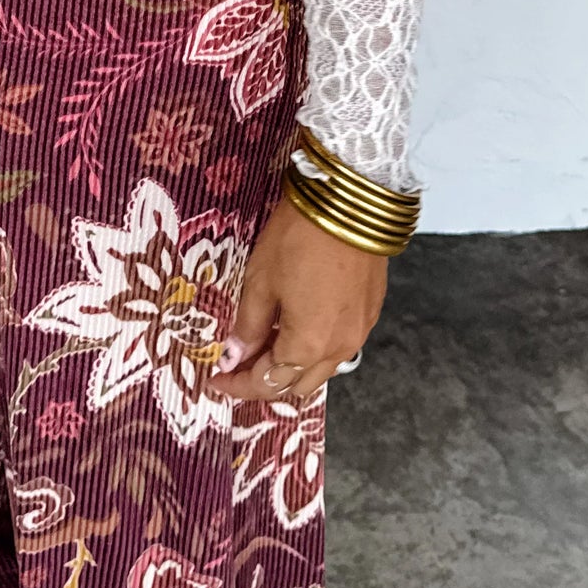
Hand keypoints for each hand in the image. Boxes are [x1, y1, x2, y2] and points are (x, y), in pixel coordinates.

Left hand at [209, 189, 387, 404]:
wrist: (349, 202)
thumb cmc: (297, 239)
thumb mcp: (260, 281)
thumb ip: (247, 325)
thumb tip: (234, 357)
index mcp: (306, 346)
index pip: (267, 383)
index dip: (238, 385)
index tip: (217, 378)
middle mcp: (338, 349)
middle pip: (298, 386)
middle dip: (266, 380)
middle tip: (240, 361)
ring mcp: (359, 332)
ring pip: (322, 369)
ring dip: (294, 366)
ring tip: (268, 340)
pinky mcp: (371, 312)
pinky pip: (340, 347)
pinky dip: (316, 347)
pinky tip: (299, 323)